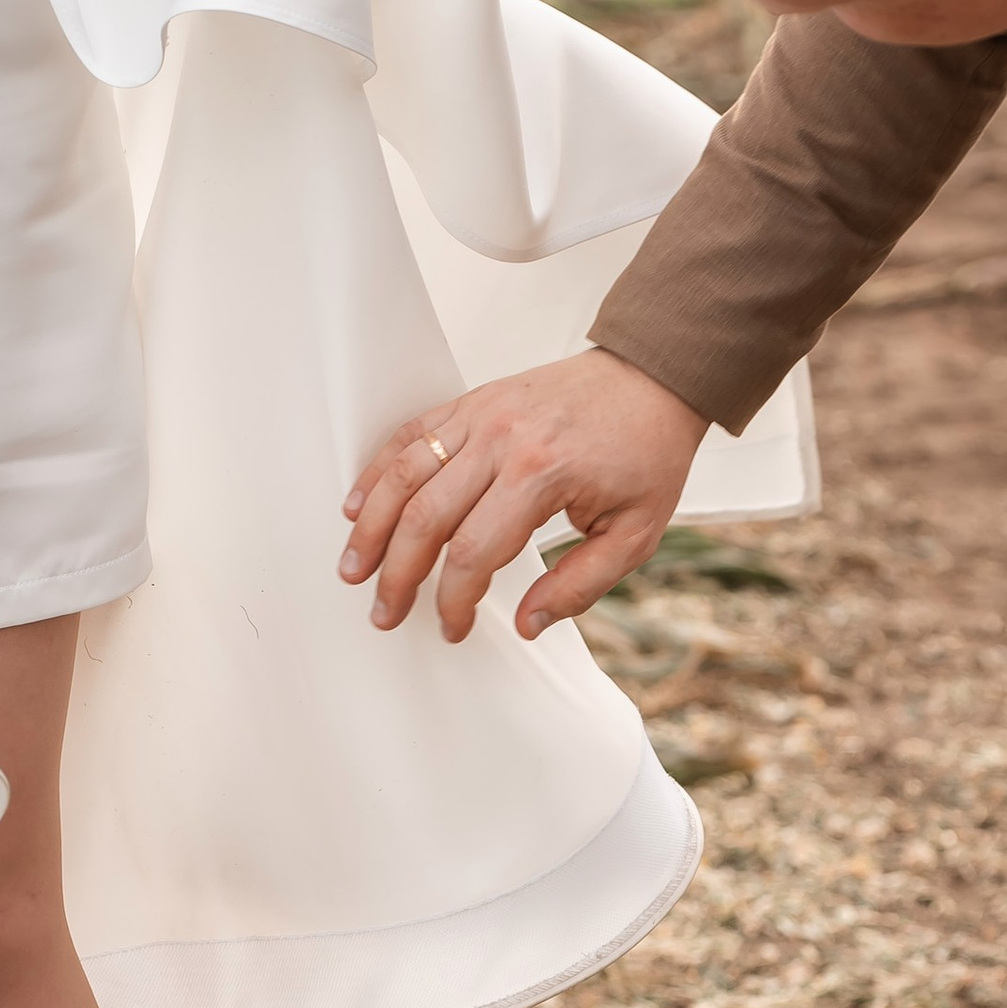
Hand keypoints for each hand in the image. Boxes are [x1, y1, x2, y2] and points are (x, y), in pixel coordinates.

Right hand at [341, 349, 708, 643]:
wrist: (651, 379)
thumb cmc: (645, 455)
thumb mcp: (634, 534)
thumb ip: (580, 585)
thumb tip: (527, 624)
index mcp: (541, 476)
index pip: (472, 554)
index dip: (452, 601)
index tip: (452, 628)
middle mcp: (501, 440)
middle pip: (425, 518)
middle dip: (398, 575)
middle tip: (384, 613)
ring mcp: (480, 414)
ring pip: (404, 474)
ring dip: (371, 526)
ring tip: (354, 568)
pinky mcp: (472, 401)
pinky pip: (410, 434)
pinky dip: (378, 471)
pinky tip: (358, 505)